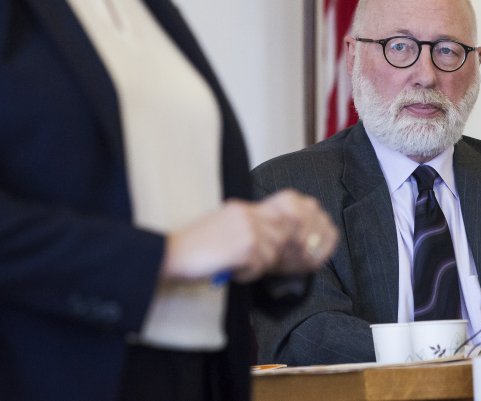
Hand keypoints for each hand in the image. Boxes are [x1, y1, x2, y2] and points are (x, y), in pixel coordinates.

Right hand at [162, 190, 337, 283]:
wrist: (169, 254)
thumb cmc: (194, 250)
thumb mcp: (223, 231)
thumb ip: (248, 231)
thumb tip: (273, 245)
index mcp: (242, 208)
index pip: (283, 207)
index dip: (301, 219)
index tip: (310, 233)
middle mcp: (247, 213)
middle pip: (285, 230)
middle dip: (286, 249)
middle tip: (268, 262)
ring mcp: (247, 227)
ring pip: (274, 249)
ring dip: (259, 265)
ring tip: (236, 267)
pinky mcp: (245, 244)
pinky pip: (260, 263)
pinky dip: (247, 273)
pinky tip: (229, 271)